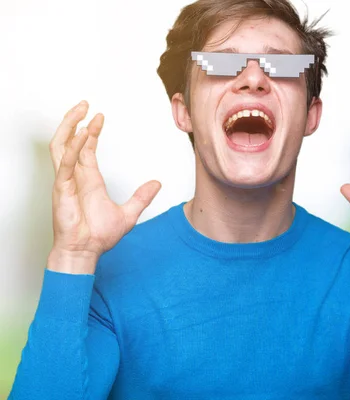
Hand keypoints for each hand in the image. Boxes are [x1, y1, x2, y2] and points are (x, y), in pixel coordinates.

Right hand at [48, 101, 160, 273]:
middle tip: (85, 103)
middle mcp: (76, 177)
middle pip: (69, 141)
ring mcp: (67, 181)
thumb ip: (142, 197)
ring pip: (61, 146)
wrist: (87, 252)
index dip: (91, 131)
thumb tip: (157, 184)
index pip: (86, 148)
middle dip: (75, 121)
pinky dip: (72, 149)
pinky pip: (64, 165)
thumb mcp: (129, 213)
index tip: (99, 116)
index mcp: (89, 179)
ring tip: (80, 111)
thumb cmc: (99, 235)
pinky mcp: (62, 190)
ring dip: (69, 127)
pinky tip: (81, 136)